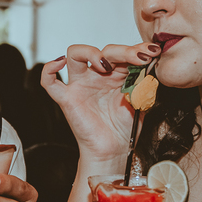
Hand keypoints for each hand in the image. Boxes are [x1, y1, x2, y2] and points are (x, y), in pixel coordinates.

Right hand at [40, 41, 160, 163]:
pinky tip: (60, 63)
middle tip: (140, 58)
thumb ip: (145, 84)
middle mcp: (96, 76)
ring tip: (107, 65)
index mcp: (115, 74)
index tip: (152, 52)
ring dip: (91, 52)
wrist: (114, 151)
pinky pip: (49, 82)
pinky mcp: (67, 99)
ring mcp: (80, 85)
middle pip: (104, 51)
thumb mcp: (142, 102)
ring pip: (75, 54)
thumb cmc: (125, 129)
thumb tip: (150, 66)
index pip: (122, 53)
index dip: (137, 50)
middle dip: (124, 51)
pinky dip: (49, 69)